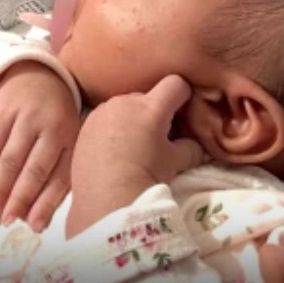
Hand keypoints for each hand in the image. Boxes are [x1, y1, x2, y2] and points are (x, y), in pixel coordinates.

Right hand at [0, 61, 80, 231]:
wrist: (37, 73)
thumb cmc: (54, 116)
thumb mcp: (65, 138)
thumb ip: (56, 173)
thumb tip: (37, 221)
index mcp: (72, 136)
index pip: (60, 176)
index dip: (46, 204)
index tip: (33, 226)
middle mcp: (51, 126)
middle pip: (33, 170)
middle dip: (18, 200)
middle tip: (5, 222)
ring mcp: (26, 117)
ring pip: (10, 161)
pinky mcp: (3, 112)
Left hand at [68, 76, 203, 235]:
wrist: (106, 198)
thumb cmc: (145, 176)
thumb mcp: (175, 163)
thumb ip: (191, 148)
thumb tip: (196, 144)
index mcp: (151, 107)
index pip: (175, 84)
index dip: (183, 95)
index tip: (183, 112)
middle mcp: (126, 101)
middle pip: (148, 96)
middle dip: (155, 112)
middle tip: (157, 137)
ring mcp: (103, 110)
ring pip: (125, 106)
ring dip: (132, 118)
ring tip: (132, 146)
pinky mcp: (87, 124)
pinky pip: (106, 118)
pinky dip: (112, 128)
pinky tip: (113, 151)